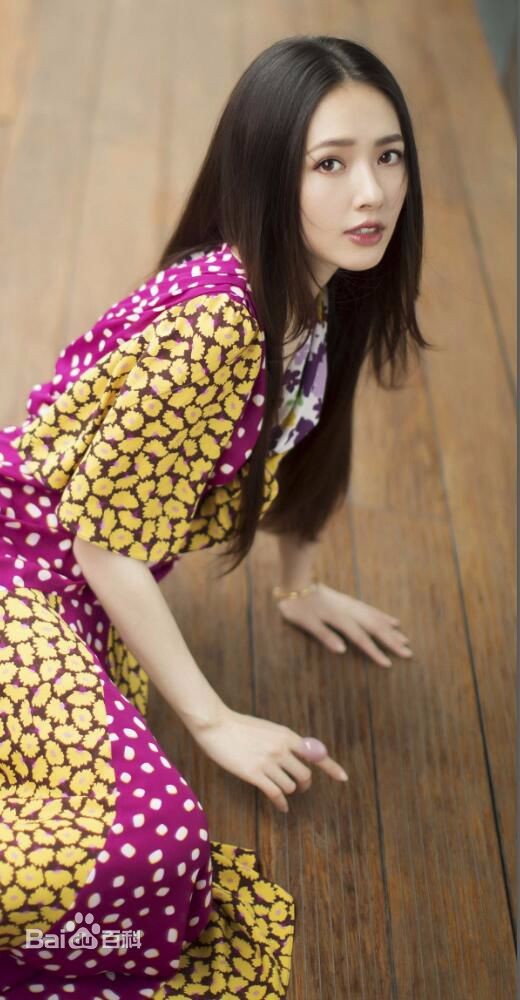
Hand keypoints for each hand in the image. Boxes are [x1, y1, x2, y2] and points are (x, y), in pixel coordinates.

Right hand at [192, 707, 347, 812]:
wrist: (216, 725)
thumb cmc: (240, 726)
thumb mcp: (268, 729)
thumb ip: (283, 742)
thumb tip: (297, 757)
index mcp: (287, 735)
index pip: (315, 753)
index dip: (331, 767)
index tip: (344, 778)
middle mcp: (281, 749)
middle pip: (305, 775)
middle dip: (304, 784)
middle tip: (300, 788)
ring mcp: (268, 762)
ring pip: (291, 786)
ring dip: (289, 791)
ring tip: (281, 791)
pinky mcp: (254, 774)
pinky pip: (275, 794)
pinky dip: (281, 804)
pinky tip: (282, 807)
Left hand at [275, 582, 412, 668]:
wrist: (295, 582)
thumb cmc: (297, 606)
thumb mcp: (307, 623)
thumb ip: (325, 635)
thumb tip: (343, 650)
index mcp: (340, 619)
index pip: (361, 638)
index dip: (375, 652)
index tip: (389, 664)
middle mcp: (349, 611)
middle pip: (375, 628)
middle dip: (392, 641)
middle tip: (409, 653)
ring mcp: (351, 605)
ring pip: (376, 618)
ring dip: (391, 630)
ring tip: (405, 639)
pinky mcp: (349, 601)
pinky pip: (372, 610)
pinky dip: (383, 616)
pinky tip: (392, 620)